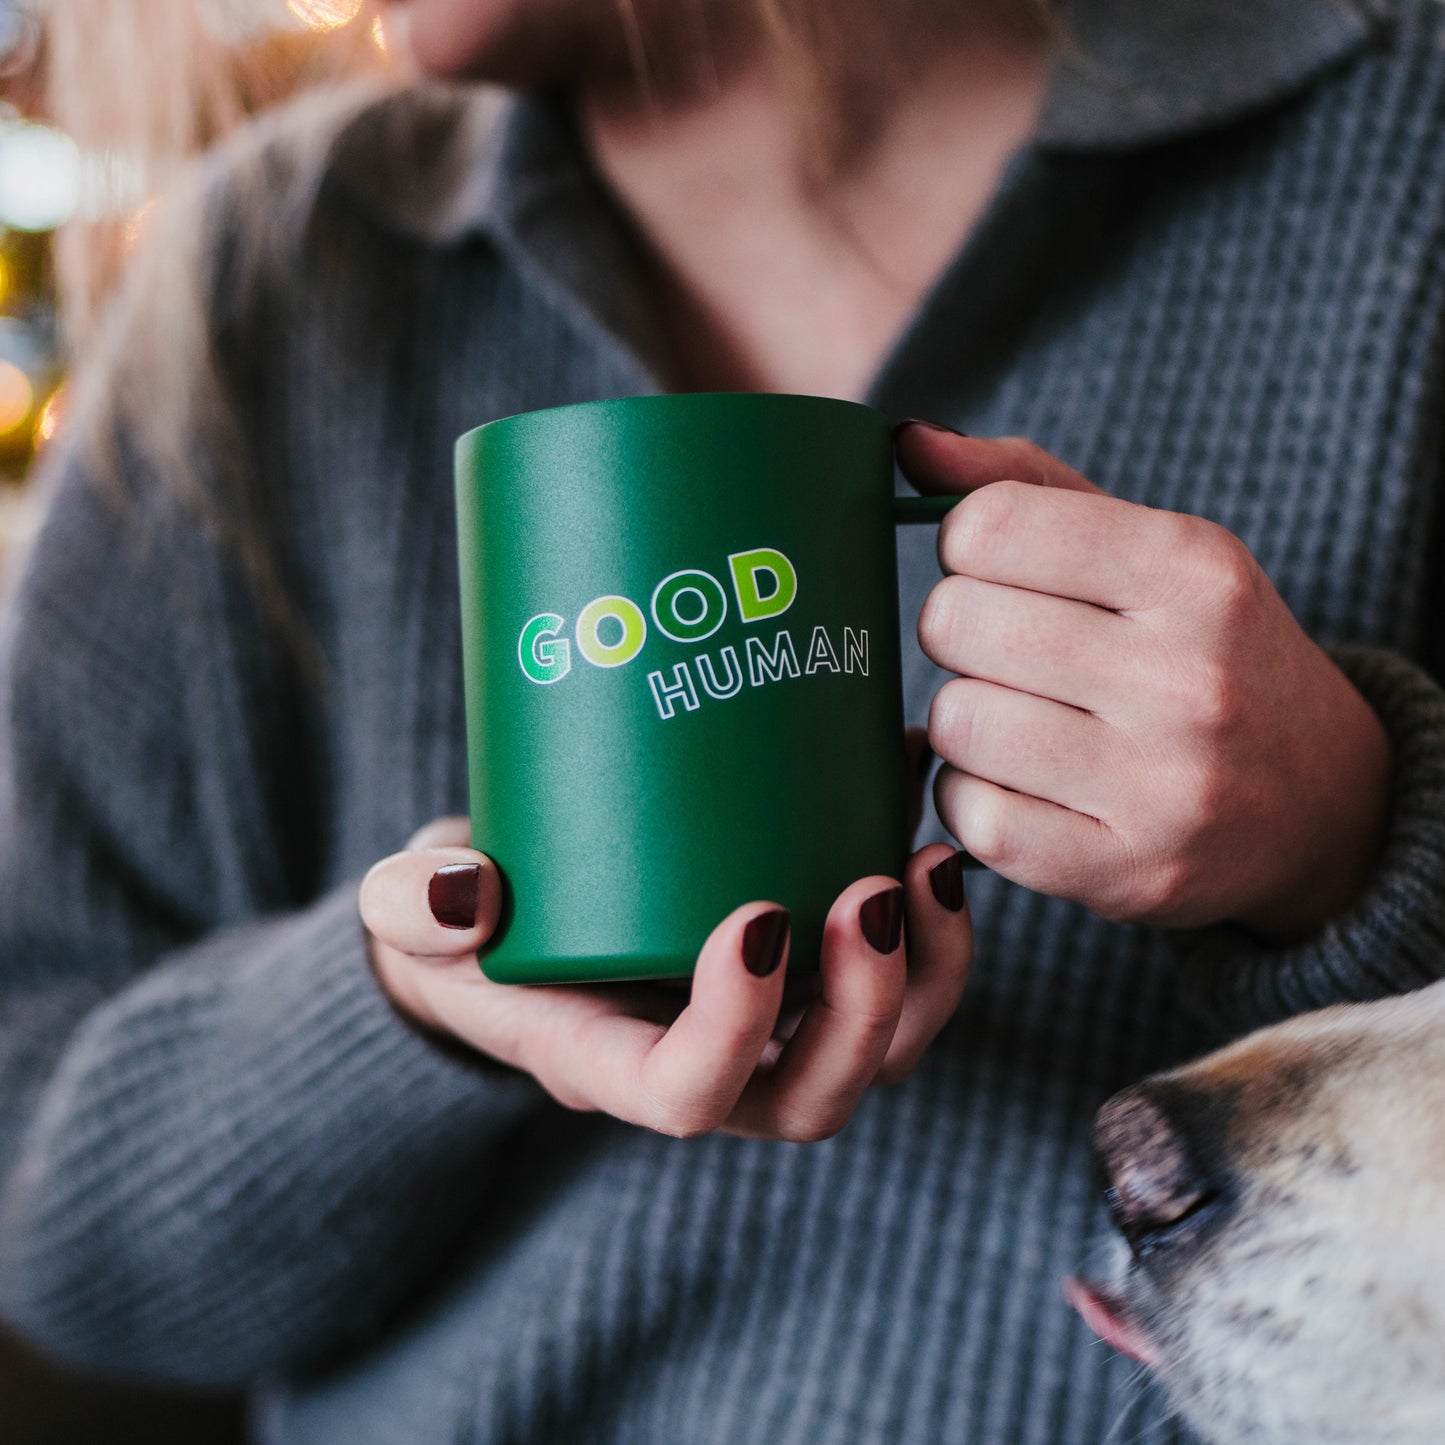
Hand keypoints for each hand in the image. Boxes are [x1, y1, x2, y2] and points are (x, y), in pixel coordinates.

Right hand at [359, 809, 970, 1141]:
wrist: (509, 921)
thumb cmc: (463, 926)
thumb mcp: (410, 912)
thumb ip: (412, 907)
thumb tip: (464, 897)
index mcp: (608, 1062)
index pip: (686, 1096)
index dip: (735, 1031)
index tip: (753, 918)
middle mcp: (704, 1065)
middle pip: (810, 1095)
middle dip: (866, 1009)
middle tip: (878, 890)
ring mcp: (763, 1026)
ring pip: (877, 1052)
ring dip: (927, 974)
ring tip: (932, 864)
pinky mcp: (800, 972)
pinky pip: (893, 981)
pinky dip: (929, 921)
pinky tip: (921, 819)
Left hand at [897, 423, 1391, 937]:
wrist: (1317, 801)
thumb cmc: (1202, 653)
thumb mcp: (1148, 549)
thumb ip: (1023, 485)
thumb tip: (905, 441)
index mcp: (1194, 569)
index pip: (985, 526)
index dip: (968, 549)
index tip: (1002, 574)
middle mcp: (1188, 675)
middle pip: (953, 622)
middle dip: (961, 634)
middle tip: (1010, 655)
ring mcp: (1163, 786)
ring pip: (953, 722)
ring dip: (965, 721)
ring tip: (1023, 722)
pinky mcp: (1127, 874)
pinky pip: (972, 819)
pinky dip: (973, 799)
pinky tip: (1020, 786)